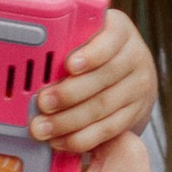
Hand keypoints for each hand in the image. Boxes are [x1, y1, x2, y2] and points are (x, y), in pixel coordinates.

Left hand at [33, 7, 158, 158]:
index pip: (109, 40)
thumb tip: (32, 55)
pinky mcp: (135, 113)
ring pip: (103, 107)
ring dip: (69, 121)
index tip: (69, 65)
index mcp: (120, 31)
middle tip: (43, 103)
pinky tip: (61, 140)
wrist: (131, 72)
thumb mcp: (87, 36)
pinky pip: (108, 129)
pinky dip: (81, 137)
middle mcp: (135, 57)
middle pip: (103, 78)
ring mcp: (138, 87)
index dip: (90, 54)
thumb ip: (67, 41)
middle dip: (69, 94)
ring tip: (43, 127)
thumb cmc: (98, 50)